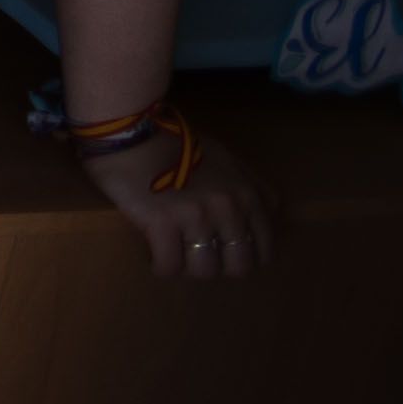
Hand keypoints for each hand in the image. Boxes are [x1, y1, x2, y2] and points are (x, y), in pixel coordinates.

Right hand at [87, 127, 267, 282]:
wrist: (130, 132)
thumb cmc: (176, 144)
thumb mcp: (227, 158)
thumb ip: (253, 185)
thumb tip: (272, 210)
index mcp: (246, 196)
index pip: (262, 251)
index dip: (242, 257)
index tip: (222, 252)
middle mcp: (228, 209)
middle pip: (237, 267)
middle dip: (218, 266)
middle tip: (197, 254)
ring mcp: (196, 217)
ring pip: (204, 271)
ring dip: (187, 268)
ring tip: (173, 254)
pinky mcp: (162, 224)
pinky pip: (168, 267)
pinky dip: (161, 267)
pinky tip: (153, 256)